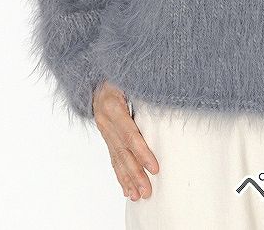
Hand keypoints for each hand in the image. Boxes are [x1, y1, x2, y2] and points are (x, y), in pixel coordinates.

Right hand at [92, 81, 159, 200]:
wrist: (93, 69)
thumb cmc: (120, 68)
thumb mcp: (130, 72)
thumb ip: (146, 84)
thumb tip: (170, 93)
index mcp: (112, 105)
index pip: (129, 134)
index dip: (142, 152)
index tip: (155, 168)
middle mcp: (104, 119)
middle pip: (122, 151)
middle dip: (135, 173)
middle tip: (148, 191)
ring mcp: (103, 127)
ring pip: (116, 157)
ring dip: (127, 178)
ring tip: (138, 195)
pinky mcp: (105, 132)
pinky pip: (112, 155)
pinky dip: (119, 173)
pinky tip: (126, 187)